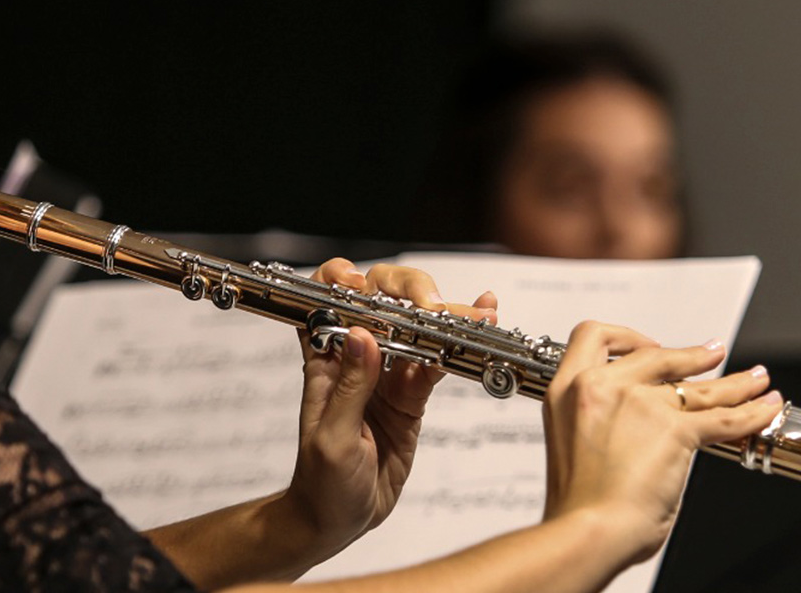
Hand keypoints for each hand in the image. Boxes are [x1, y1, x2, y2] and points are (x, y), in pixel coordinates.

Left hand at [280, 258, 497, 555]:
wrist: (338, 520)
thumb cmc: (322, 484)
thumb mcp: (332, 439)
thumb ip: (350, 388)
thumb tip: (364, 336)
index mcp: (324, 361)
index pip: (325, 301)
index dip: (340, 280)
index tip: (361, 281)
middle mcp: (356, 359)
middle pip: (381, 302)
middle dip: (408, 291)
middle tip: (432, 304)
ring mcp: (387, 375)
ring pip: (416, 328)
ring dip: (446, 314)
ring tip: (478, 309)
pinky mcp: (412, 396)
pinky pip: (436, 362)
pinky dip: (457, 343)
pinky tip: (479, 322)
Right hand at [541, 321, 781, 563]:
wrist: (586, 531)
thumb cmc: (577, 506)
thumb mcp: (574, 447)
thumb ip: (605, 429)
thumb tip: (639, 439)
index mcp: (567, 390)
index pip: (594, 336)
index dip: (626, 337)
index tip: (646, 346)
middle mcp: (602, 387)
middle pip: (657, 355)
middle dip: (692, 356)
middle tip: (711, 355)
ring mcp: (640, 404)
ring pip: (700, 386)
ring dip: (735, 382)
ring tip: (755, 380)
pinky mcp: (675, 430)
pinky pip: (724, 418)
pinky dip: (752, 413)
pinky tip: (765, 408)